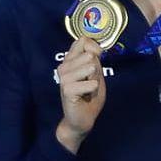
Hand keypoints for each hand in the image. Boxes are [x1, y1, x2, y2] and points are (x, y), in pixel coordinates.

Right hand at [55, 37, 106, 153]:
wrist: (82, 119)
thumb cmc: (89, 96)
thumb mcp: (96, 74)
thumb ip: (94, 60)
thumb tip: (94, 50)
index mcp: (70, 60)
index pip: (82, 41)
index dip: (94, 48)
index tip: (96, 61)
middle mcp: (64, 66)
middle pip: (89, 55)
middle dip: (96, 70)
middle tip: (89, 83)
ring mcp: (63, 78)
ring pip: (90, 67)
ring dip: (95, 80)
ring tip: (87, 90)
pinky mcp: (67, 89)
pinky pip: (90, 83)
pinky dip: (93, 90)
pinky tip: (85, 96)